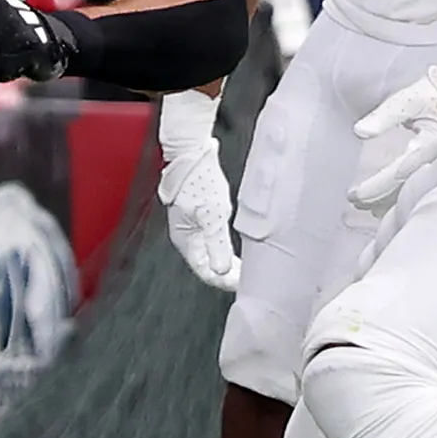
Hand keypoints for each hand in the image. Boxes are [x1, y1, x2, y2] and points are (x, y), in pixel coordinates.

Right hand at [154, 91, 237, 290]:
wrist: (192, 153)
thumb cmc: (198, 181)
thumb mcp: (212, 215)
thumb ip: (217, 245)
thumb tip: (222, 271)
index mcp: (186, 240)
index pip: (205, 272)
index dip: (225, 282)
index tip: (244, 285)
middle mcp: (188, 236)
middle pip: (208, 265)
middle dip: (228, 275)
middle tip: (250, 279)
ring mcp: (193, 225)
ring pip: (211, 253)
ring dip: (228, 262)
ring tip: (247, 267)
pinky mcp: (201, 214)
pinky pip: (213, 239)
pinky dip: (226, 247)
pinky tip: (238, 247)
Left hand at [348, 65, 436, 215]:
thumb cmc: (434, 94)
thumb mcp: (407, 100)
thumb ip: (383, 116)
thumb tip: (360, 132)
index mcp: (432, 144)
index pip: (399, 171)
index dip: (376, 186)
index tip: (355, 195)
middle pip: (406, 187)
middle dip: (379, 197)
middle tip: (354, 201)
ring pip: (413, 190)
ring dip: (388, 200)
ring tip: (365, 205)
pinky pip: (419, 185)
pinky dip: (400, 194)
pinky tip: (386, 202)